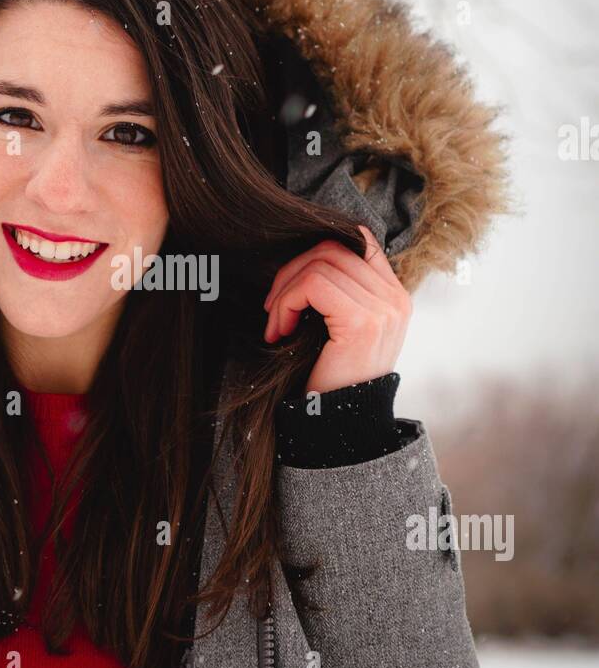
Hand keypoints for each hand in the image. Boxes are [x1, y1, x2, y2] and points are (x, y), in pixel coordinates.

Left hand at [262, 225, 412, 393]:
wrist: (340, 427)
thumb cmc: (332, 379)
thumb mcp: (340, 329)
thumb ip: (339, 292)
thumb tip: (305, 257)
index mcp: (394, 296)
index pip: (359, 240)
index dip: (317, 252)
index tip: (292, 284)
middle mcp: (396, 298)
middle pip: (334, 248)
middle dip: (292, 271)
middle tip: (273, 307)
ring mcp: (384, 309)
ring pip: (320, 263)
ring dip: (285, 292)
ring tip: (277, 324)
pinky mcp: (363, 322)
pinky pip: (313, 284)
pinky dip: (286, 303)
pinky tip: (281, 331)